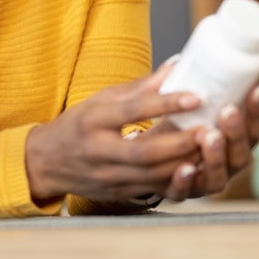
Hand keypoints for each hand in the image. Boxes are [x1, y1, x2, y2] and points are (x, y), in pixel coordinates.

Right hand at [24, 63, 203, 204]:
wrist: (46, 162)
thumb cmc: (79, 124)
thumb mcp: (103, 99)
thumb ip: (141, 87)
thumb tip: (177, 65)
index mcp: (93, 119)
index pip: (132, 110)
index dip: (166, 103)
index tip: (196, 96)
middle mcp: (99, 150)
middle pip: (145, 152)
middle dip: (181, 142)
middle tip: (210, 129)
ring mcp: (108, 176)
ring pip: (152, 175)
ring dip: (185, 163)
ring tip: (211, 148)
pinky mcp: (118, 193)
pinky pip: (153, 190)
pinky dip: (177, 179)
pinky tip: (197, 167)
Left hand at [157, 82, 258, 201]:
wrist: (146, 161)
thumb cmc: (174, 129)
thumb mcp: (184, 109)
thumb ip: (185, 88)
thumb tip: (179, 60)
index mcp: (234, 144)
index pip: (254, 129)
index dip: (258, 111)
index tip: (257, 88)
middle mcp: (225, 166)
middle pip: (241, 155)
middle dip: (236, 133)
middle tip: (227, 112)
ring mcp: (204, 182)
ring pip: (218, 177)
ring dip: (216, 157)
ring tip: (208, 135)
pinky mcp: (180, 194)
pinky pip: (185, 193)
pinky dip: (185, 182)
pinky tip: (183, 168)